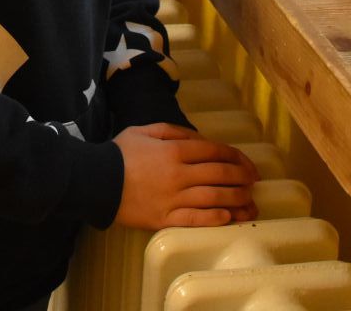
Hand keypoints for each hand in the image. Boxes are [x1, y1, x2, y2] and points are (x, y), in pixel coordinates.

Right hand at [113, 122, 258, 228]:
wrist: (97, 180)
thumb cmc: (120, 153)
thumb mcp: (145, 130)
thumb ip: (173, 130)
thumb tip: (198, 137)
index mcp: (174, 150)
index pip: (213, 151)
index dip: (235, 156)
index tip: (247, 162)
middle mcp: (179, 174)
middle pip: (219, 174)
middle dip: (241, 177)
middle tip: (254, 180)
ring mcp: (173, 198)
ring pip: (214, 198)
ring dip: (236, 199)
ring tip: (250, 201)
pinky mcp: (166, 219)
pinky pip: (196, 220)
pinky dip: (215, 218)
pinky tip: (229, 217)